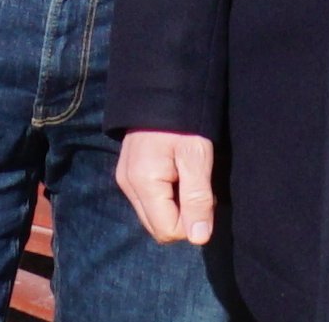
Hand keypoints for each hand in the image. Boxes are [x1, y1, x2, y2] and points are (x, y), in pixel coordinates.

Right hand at [113, 128, 215, 247]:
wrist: (162, 89)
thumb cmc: (184, 121)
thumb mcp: (197, 157)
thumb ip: (197, 198)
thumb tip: (199, 238)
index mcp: (143, 183)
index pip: (167, 231)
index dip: (191, 223)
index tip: (204, 197)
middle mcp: (127, 185)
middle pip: (157, 227)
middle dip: (182, 218)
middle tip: (197, 188)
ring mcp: (124, 179)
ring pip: (152, 216)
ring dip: (174, 208)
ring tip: (187, 179)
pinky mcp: (126, 173)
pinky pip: (147, 202)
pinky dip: (164, 198)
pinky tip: (175, 176)